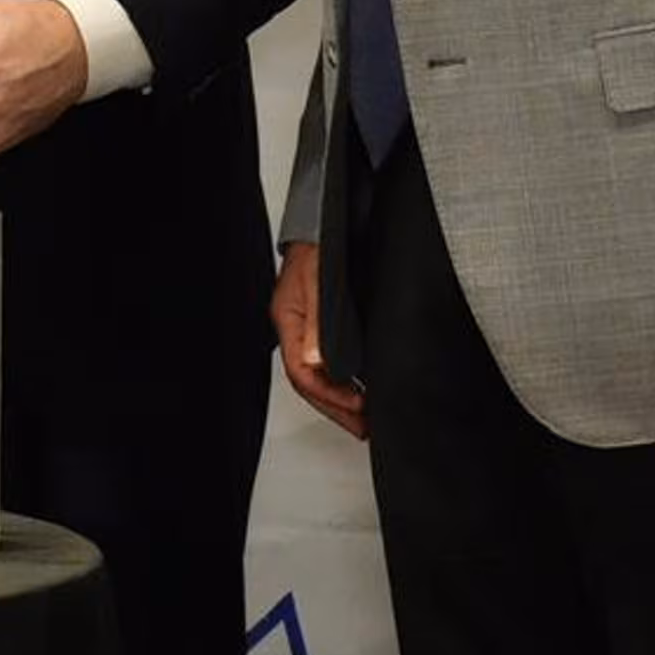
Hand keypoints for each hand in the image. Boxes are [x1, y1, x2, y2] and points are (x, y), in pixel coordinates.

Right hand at [272, 242, 366, 439]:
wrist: (323, 225)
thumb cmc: (318, 247)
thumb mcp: (319, 282)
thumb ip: (318, 322)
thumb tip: (317, 360)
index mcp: (289, 323)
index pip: (302, 373)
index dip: (330, 396)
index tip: (358, 408)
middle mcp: (296, 330)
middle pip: (310, 382)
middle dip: (336, 409)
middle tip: (363, 429)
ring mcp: (308, 328)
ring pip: (320, 375)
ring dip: (341, 398)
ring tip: (365, 418)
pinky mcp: (323, 324)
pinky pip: (329, 361)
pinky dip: (345, 379)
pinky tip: (361, 388)